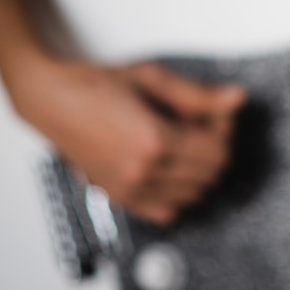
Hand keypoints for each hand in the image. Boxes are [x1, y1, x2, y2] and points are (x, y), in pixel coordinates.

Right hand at [9, 59, 246, 225]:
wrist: (52, 100)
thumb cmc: (97, 85)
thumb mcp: (154, 79)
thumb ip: (200, 95)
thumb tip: (237, 98)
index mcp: (155, 140)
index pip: (219, 152)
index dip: (225, 130)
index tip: (215, 114)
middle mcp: (144, 171)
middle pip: (211, 174)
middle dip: (214, 148)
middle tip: (199, 124)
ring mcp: (130, 189)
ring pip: (194, 194)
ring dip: (199, 170)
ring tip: (181, 142)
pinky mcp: (120, 198)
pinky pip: (168, 210)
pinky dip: (179, 192)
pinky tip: (170, 166)